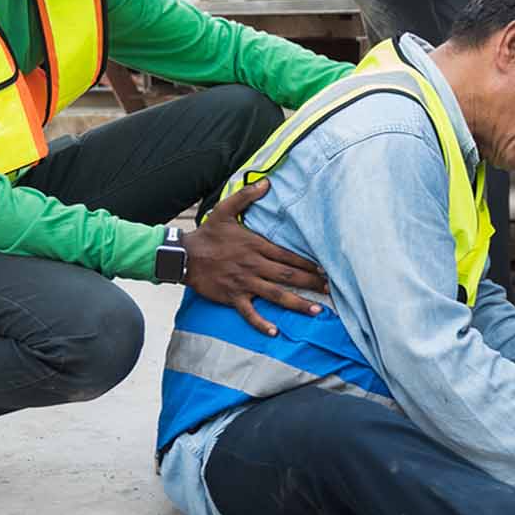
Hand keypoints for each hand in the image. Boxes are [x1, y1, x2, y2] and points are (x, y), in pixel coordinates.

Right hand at [181, 180, 327, 335]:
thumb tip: (265, 182)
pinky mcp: (232, 297)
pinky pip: (249, 313)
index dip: (309, 264)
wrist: (183, 256)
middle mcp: (254, 266)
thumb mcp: (224, 210)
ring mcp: (244, 283)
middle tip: (332, 290)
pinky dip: (261, 323)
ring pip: (276, 295)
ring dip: (297, 304)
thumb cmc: (207, 234)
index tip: (326, 270)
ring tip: (317, 311)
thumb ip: (246, 196)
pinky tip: (275, 332)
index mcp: (256, 247)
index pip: (289, 257)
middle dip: (312, 283)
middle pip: (288, 277)